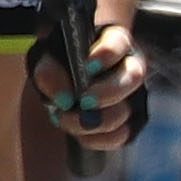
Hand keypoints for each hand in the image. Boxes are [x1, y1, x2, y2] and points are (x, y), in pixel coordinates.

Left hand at [31, 22, 146, 152]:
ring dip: (93, 121)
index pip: (118, 43)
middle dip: (107, 92)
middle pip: (133, 77)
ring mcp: (132, 96)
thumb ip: (50, 71)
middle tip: (82, 101)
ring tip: (64, 117)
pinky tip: (78, 134)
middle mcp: (129, 67)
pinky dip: (96, 138)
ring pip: (125, 111)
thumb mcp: (47, 60)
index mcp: (113, 41)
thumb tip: (64, 99)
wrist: (61, 83)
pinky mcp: (128, 122)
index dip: (106, 54)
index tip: (87, 67)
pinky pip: (119, 136)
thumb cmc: (58, 63)